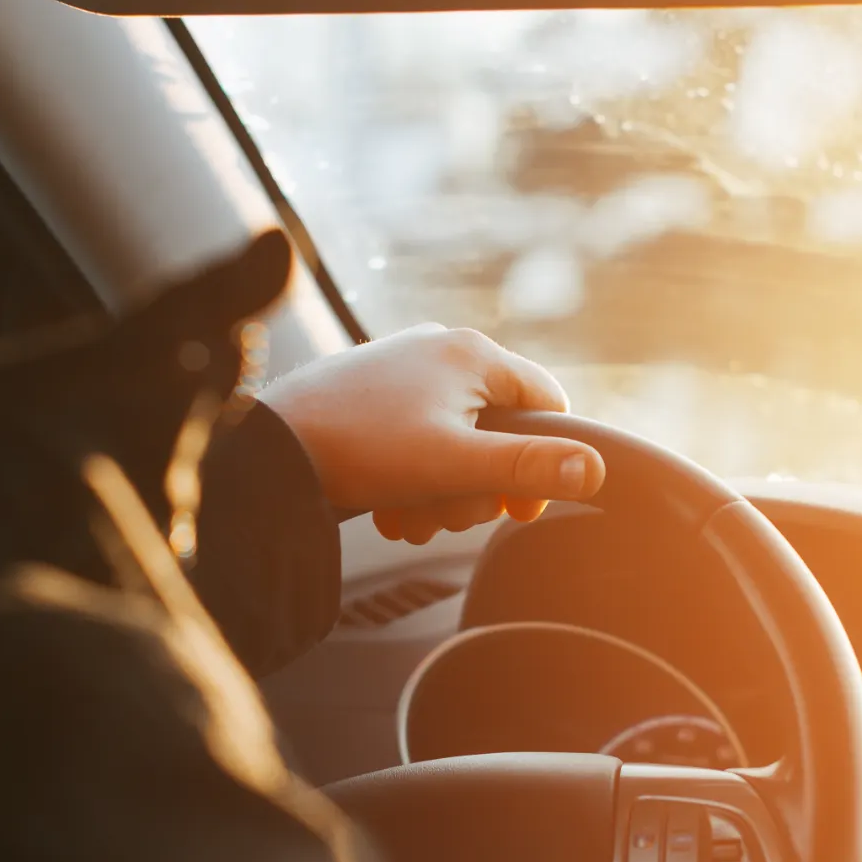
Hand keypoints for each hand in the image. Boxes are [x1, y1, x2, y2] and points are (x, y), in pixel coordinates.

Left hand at [258, 326, 606, 543]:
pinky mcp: (376, 393)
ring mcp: (407, 369)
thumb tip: (595, 469)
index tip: (519, 507)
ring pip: (458, 444)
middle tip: (444, 511)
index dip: (546, 460)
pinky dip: (411, 479)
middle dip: (476, 486)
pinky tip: (386, 504)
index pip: (549, 403)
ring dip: (440, 492)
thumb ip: (528, 467)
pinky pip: (419, 440)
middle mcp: (443, 350)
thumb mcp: (455, 464)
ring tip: (406, 511)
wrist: (266, 448)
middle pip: (500, 432)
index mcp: (474, 354)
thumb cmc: (359, 449)